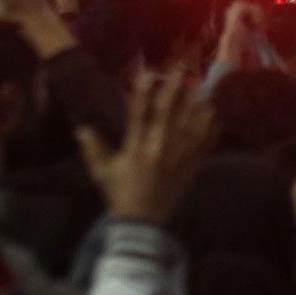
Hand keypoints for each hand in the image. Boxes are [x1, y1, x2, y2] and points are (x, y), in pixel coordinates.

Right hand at [76, 72, 214, 224]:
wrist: (143, 225)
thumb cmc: (120, 195)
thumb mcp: (102, 173)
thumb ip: (94, 149)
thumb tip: (81, 128)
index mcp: (135, 150)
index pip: (139, 116)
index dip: (143, 93)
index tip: (149, 73)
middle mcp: (157, 152)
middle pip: (167, 116)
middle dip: (174, 90)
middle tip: (182, 69)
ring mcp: (176, 161)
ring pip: (188, 128)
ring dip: (194, 105)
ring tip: (201, 85)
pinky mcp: (189, 170)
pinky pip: (201, 148)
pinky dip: (208, 131)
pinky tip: (214, 114)